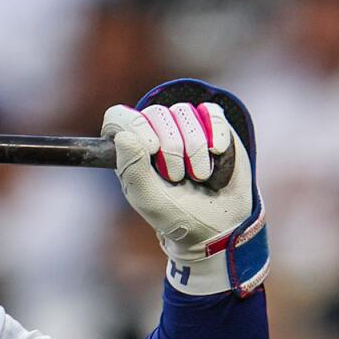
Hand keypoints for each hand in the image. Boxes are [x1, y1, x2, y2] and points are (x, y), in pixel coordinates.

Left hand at [104, 94, 266, 297]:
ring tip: (200, 176)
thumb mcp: (149, 200)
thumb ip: (132, 170)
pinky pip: (211, 113)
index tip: (153, 150)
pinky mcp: (212, 126)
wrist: (219, 226)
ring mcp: (185, 126)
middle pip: (156, 113)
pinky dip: (216, 134)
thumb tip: (124, 136)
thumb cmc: (178, 216)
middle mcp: (156, 132)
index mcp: (132, 150)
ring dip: (196, 149)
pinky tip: (217, 153)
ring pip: (184, 112)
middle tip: (178, 177)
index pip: (119, 117)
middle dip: (171, 148)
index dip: (134, 125)